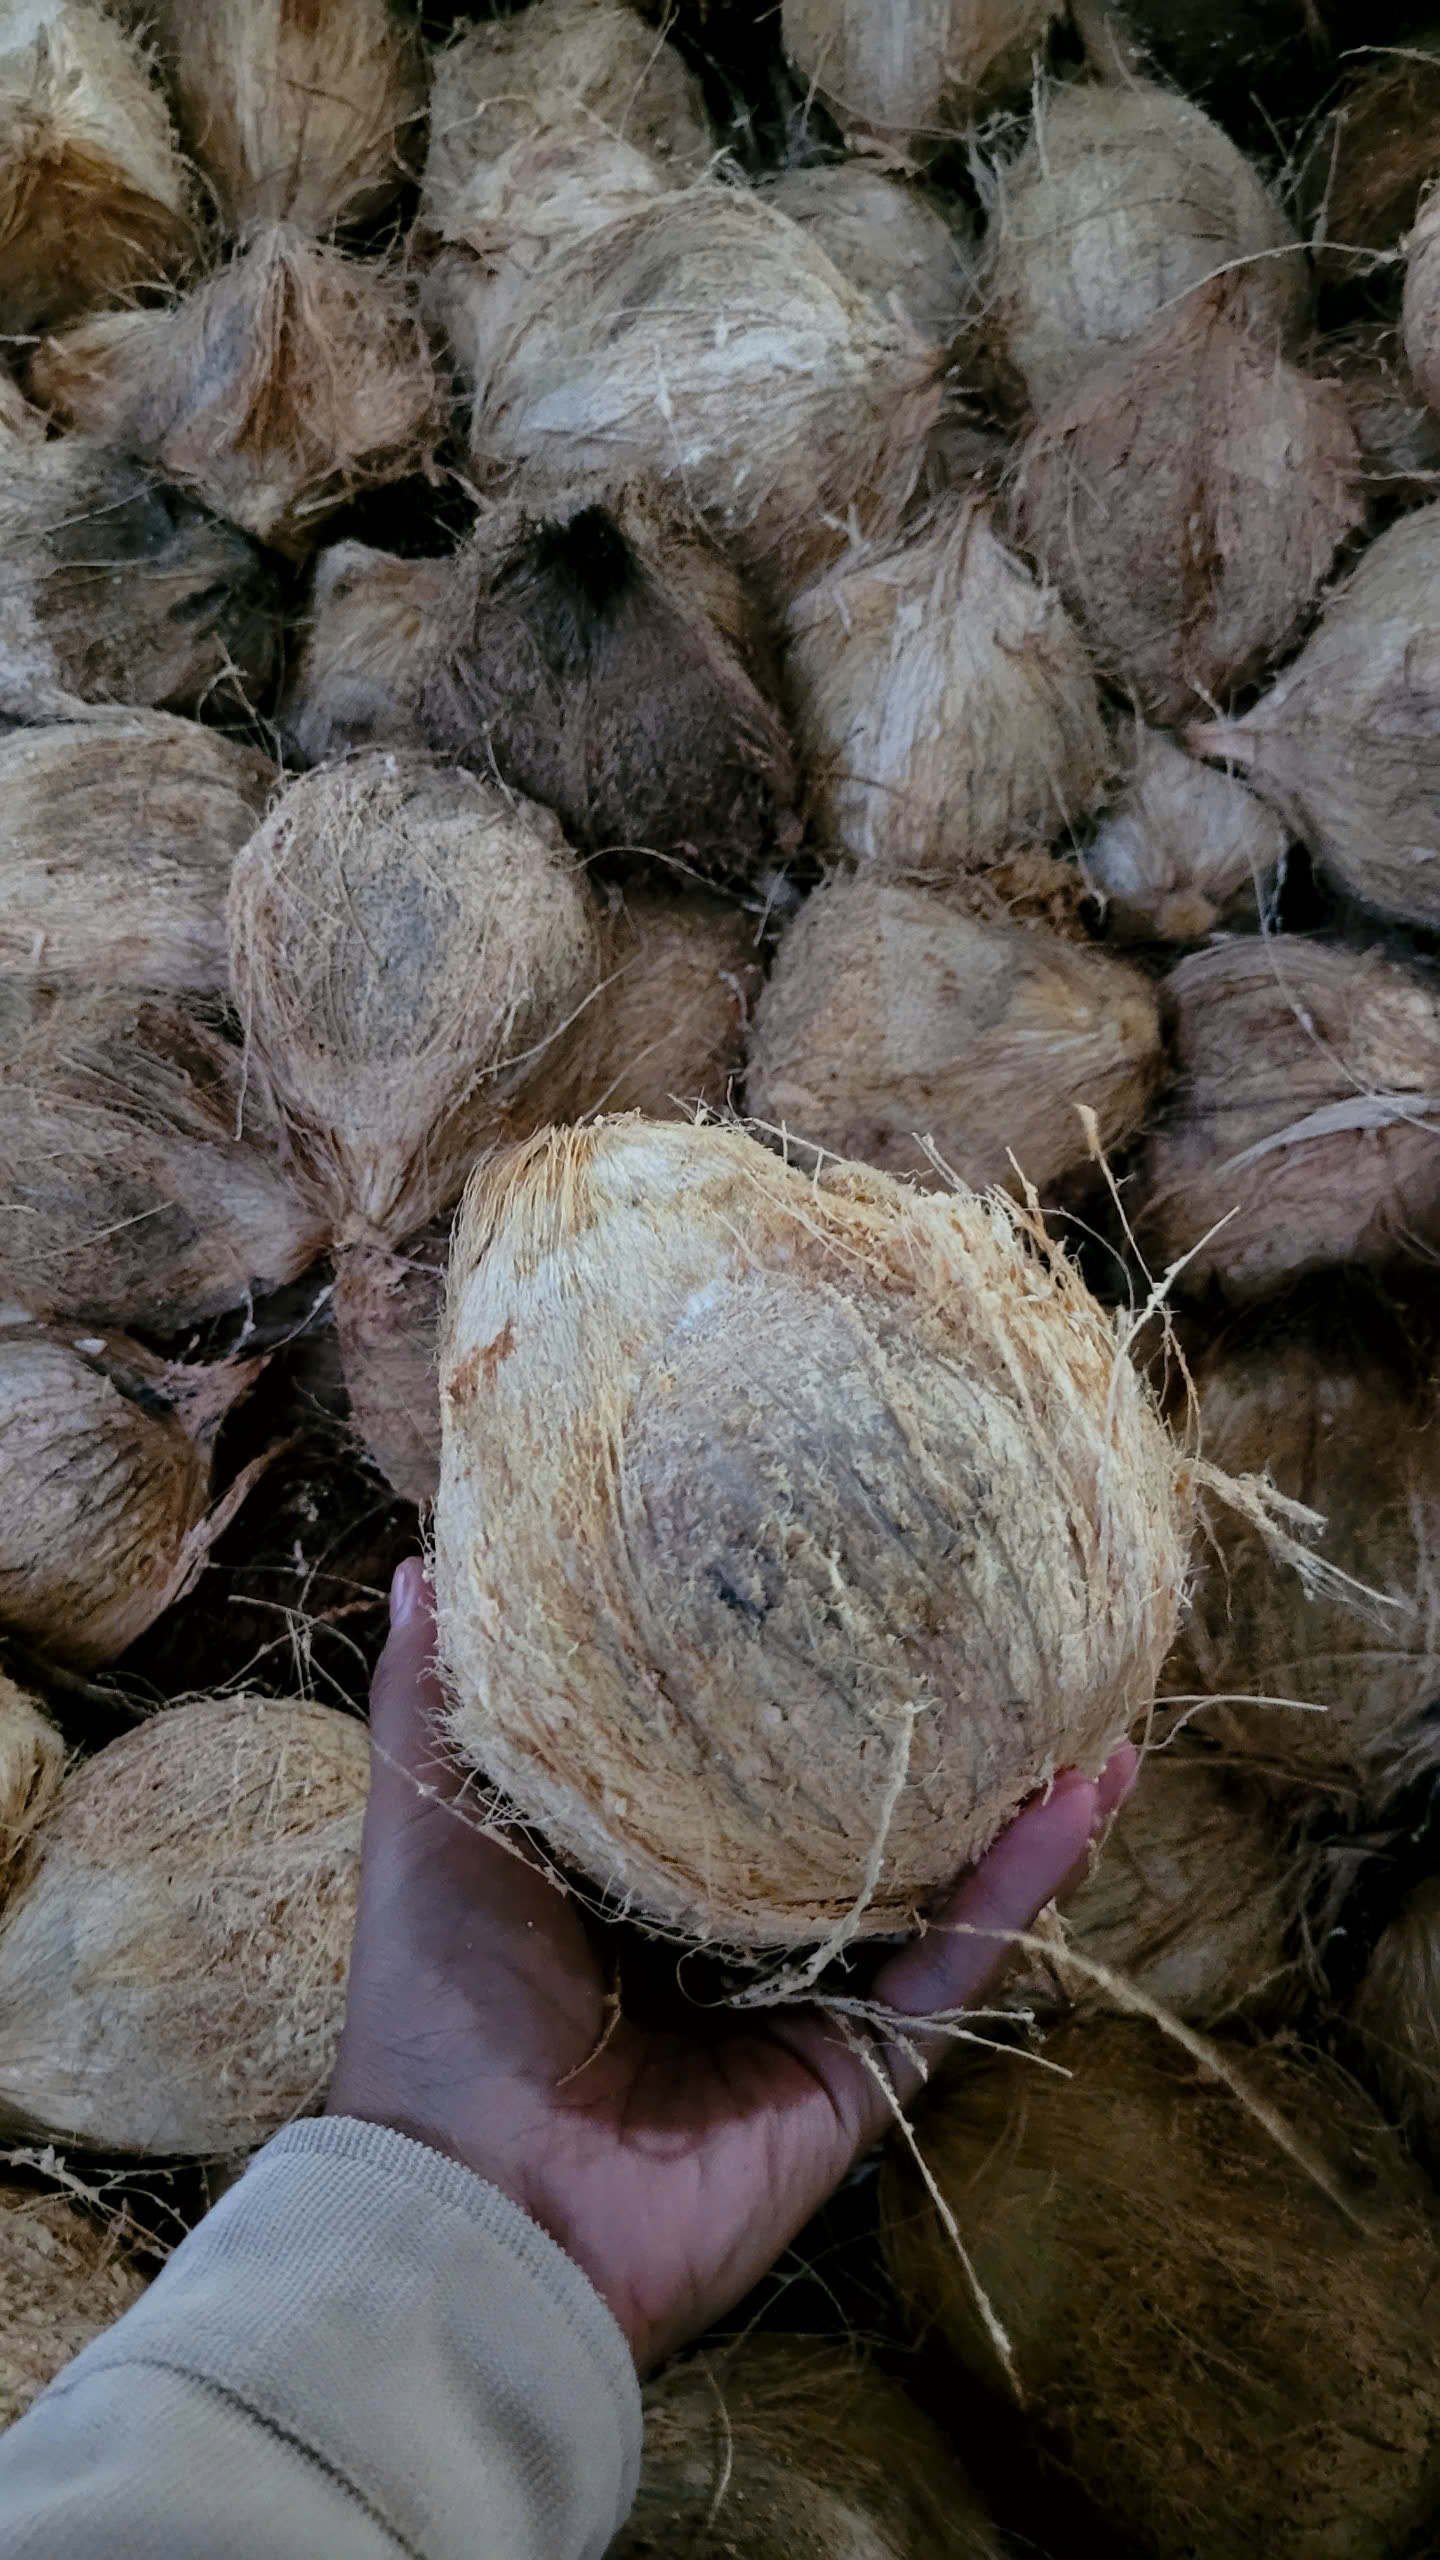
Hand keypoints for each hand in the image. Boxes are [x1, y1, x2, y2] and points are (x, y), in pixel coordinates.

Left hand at [328, 1559, 1135, 2372]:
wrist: (475, 2207)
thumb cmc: (439, 2005)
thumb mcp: (427, 1825)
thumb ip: (432, 1702)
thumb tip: (422, 1558)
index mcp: (634, 1874)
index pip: (736, 1758)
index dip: (793, 1675)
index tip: (851, 1575)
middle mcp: (729, 1935)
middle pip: (852, 1819)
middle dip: (929, 1738)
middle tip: (998, 1628)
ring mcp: (805, 2004)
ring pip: (933, 1887)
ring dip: (1013, 1806)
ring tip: (1091, 1708)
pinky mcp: (860, 2072)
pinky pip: (956, 1972)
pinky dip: (1019, 1890)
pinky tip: (1086, 1799)